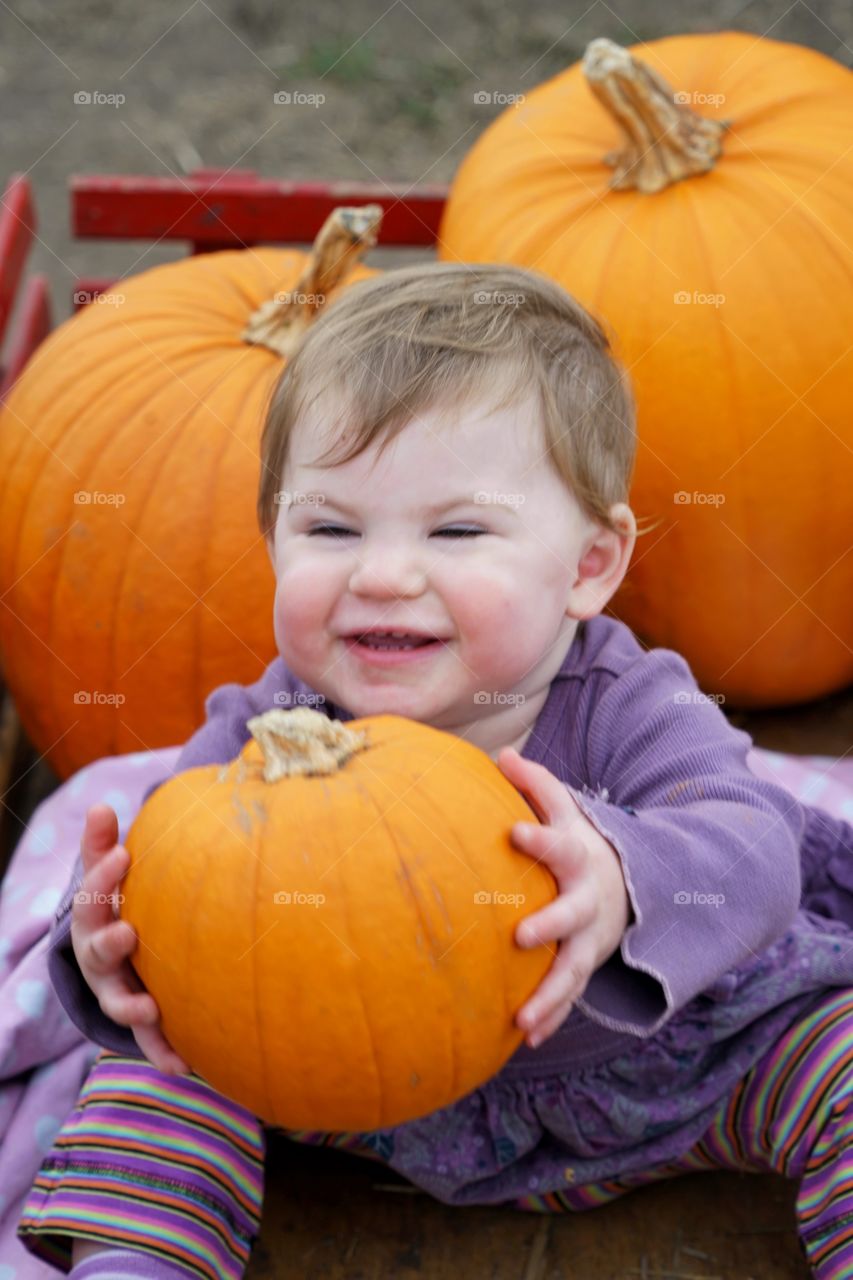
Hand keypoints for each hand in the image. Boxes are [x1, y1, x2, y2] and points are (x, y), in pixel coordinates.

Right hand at [71, 803, 190, 1074]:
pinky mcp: (140, 1017)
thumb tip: (102, 806)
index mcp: (93, 918)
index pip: (93, 896)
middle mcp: (99, 958)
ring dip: (131, 1005)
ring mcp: (117, 990)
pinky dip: (163, 1053)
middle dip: (111, 943)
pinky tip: (186, 1066)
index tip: (124, 855)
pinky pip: (150, 1039)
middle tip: (128, 932)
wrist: (112, 952)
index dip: (105, 876)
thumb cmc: (115, 903)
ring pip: (119, 1001)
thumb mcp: (106, 874)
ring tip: (148, 1007)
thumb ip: (102, 845)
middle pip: (99, 953)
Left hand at [497, 749, 631, 1049]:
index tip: (513, 830)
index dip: (538, 837)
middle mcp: (586, 902)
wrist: (627, 887)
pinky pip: (570, 997)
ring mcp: (589, 939)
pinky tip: (526, 1038)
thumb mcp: (567, 810)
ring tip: (522, 1017)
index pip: (558, 844)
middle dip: (550, 925)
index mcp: (577, 859)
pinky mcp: (584, 966)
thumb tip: (501, 753)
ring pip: (572, 970)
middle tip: (520, 936)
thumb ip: (536, 784)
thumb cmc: (579, 844)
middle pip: (571, 915)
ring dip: (549, 995)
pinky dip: (552, 1017)